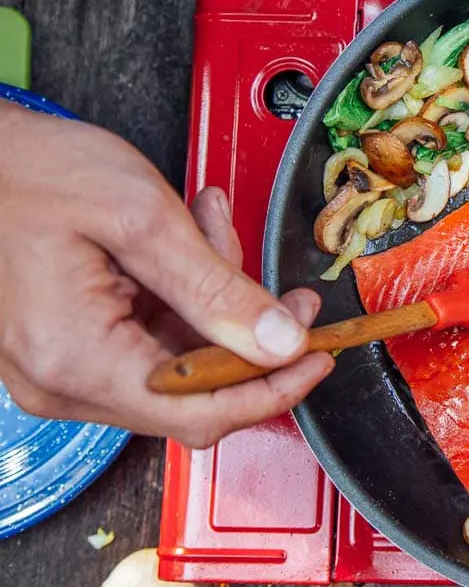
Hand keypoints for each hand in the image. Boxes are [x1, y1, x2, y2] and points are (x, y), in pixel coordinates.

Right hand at [0, 104, 334, 446]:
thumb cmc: (31, 173)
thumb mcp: (143, 220)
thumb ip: (218, 290)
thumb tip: (281, 343)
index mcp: (77, 360)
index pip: (200, 413)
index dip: (272, 391)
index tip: (318, 358)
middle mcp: (62, 380)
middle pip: (194, 391)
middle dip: (246, 334)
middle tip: (283, 290)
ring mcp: (61, 368)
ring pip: (179, 361)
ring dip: (213, 300)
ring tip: (209, 227)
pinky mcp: (68, 347)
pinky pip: (150, 340)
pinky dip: (182, 294)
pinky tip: (187, 240)